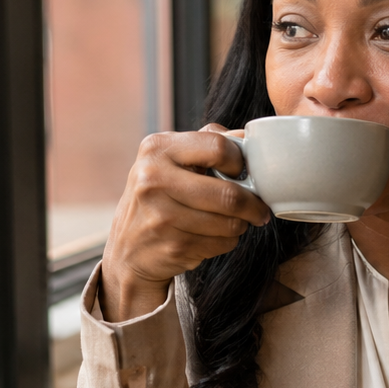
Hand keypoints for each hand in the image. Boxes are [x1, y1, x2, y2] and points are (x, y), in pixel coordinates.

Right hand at [100, 124, 271, 321]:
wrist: (128, 249)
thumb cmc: (159, 198)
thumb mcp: (171, 161)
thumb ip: (207, 144)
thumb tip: (248, 138)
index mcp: (157, 148)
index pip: (218, 147)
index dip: (239, 162)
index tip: (242, 173)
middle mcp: (153, 179)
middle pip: (229, 193)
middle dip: (253, 204)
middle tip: (259, 209)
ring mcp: (161, 216)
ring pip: (230, 222)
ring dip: (240, 225)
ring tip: (232, 222)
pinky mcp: (172, 246)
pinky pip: (222, 243)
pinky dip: (227, 241)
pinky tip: (212, 237)